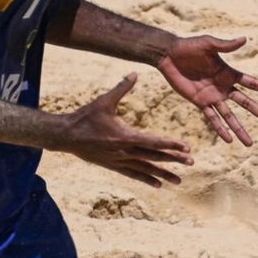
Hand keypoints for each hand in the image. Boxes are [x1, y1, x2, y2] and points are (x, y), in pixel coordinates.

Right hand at [61, 74, 193, 186]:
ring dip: (163, 174)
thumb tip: (135, 72)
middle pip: (154, 157)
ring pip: (146, 169)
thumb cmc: (85, 117)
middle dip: (174, 159)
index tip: (187, 147)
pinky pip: (133, 174)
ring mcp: (119, 161)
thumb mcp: (104, 101)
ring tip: (179, 181)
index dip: (171, 144)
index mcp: (125, 136)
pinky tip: (158, 185)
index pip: (154, 141)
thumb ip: (121, 88)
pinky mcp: (113, 166)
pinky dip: (146, 179)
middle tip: (191, 162)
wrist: (66, 136)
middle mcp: (124, 151)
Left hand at [155, 35, 257, 145]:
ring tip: (250, 144)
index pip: (252, 83)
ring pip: (230, 117)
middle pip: (246, 103)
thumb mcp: (209, 44)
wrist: (169, 55)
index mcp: (229, 73)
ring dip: (240, 130)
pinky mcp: (200, 102)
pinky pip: (212, 119)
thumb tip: (245, 39)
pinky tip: (229, 140)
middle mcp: (224, 87)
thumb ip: (226, 45)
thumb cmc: (189, 46)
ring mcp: (213, 97)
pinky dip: (220, 129)